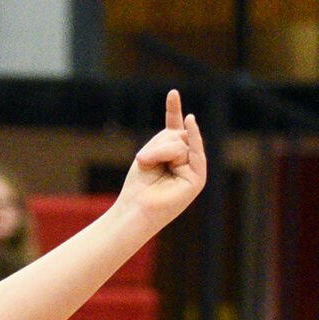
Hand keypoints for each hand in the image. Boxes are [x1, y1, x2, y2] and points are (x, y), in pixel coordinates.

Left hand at [116, 89, 206, 235]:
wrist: (135, 213)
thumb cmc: (139, 188)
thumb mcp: (150, 155)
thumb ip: (168, 140)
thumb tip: (186, 137)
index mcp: (173, 158)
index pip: (174, 130)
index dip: (173, 111)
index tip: (172, 94)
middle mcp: (186, 162)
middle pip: (177, 135)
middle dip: (158, 144)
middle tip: (143, 162)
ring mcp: (194, 170)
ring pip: (181, 142)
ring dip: (160, 151)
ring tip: (147, 166)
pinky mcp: (197, 179)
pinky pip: (194, 151)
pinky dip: (194, 135)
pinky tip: (190, 119)